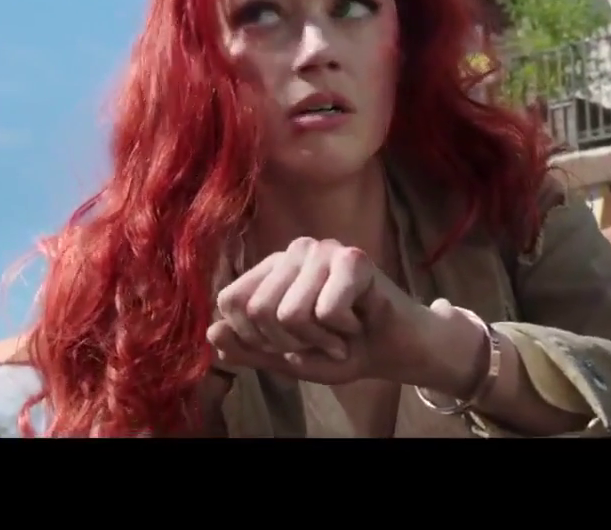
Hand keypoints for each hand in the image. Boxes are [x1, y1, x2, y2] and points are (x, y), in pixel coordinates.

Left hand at [207, 237, 425, 385]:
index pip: (230, 301)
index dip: (253, 338)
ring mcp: (323, 250)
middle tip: (320, 341)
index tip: (286, 346)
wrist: (398, 351)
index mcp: (271, 269)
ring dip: (319, 341)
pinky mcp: (353, 259)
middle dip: (289, 343)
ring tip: (339, 333)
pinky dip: (342, 333)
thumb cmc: (343, 350)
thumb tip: (212, 333)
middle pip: (258, 311)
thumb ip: (248, 349)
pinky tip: (358, 324)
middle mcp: (293, 251)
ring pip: (291, 314)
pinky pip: (326, 311)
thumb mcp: (287, 359)